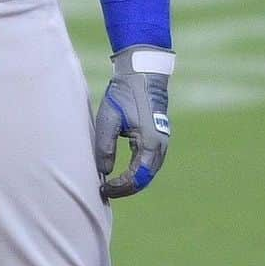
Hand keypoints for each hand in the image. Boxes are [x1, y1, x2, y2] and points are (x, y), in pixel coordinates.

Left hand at [94, 44, 173, 198]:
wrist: (142, 74)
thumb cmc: (124, 94)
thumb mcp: (109, 119)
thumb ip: (105, 147)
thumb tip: (104, 172)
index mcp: (150, 143)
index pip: (137, 178)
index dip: (120, 188)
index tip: (103, 189)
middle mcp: (160, 147)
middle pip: (145, 179)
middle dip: (125, 188)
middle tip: (105, 191)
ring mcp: (162, 143)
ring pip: (148, 173)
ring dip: (132, 181)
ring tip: (111, 186)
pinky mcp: (158, 138)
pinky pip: (149, 163)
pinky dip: (137, 172)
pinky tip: (122, 173)